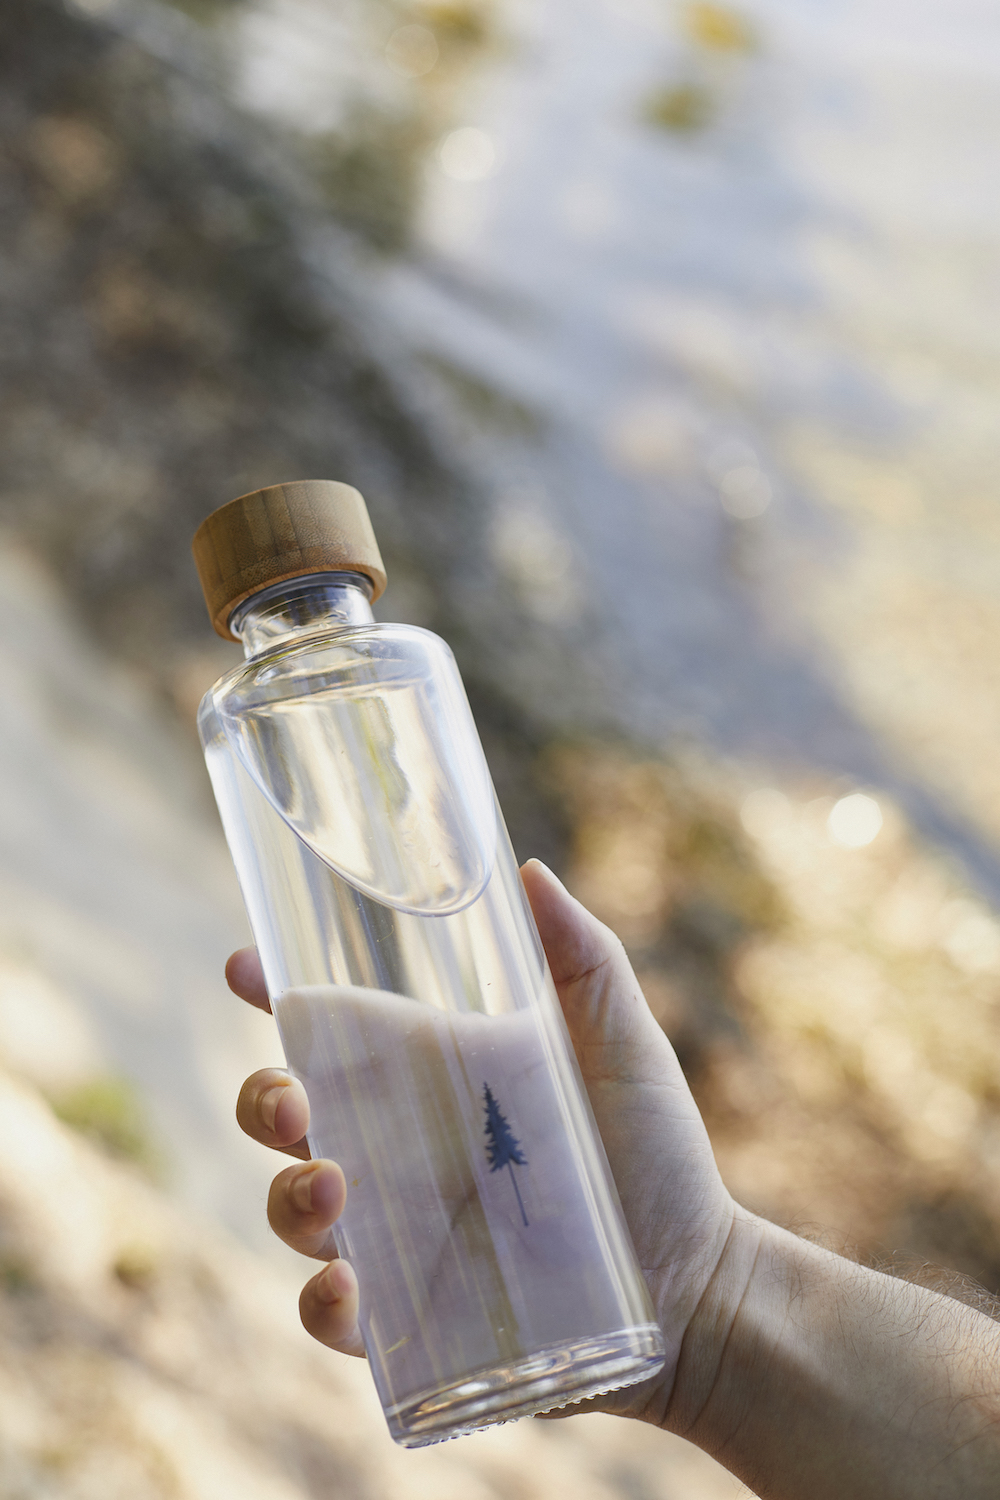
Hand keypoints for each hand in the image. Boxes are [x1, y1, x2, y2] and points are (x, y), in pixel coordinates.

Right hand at [229, 859, 736, 1419]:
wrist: (698, 1281)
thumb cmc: (655, 1151)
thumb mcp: (619, 1040)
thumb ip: (582, 955)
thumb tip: (529, 871)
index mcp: (429, 1075)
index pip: (327, 1029)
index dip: (272, 994)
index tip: (246, 965)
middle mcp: (397, 1151)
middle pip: (285, 1116)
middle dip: (261, 1100)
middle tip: (293, 1101)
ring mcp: (397, 1236)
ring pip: (294, 1210)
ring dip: (288, 1197)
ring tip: (334, 1185)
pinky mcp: (413, 1321)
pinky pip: (335, 1315)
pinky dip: (323, 1302)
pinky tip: (349, 1282)